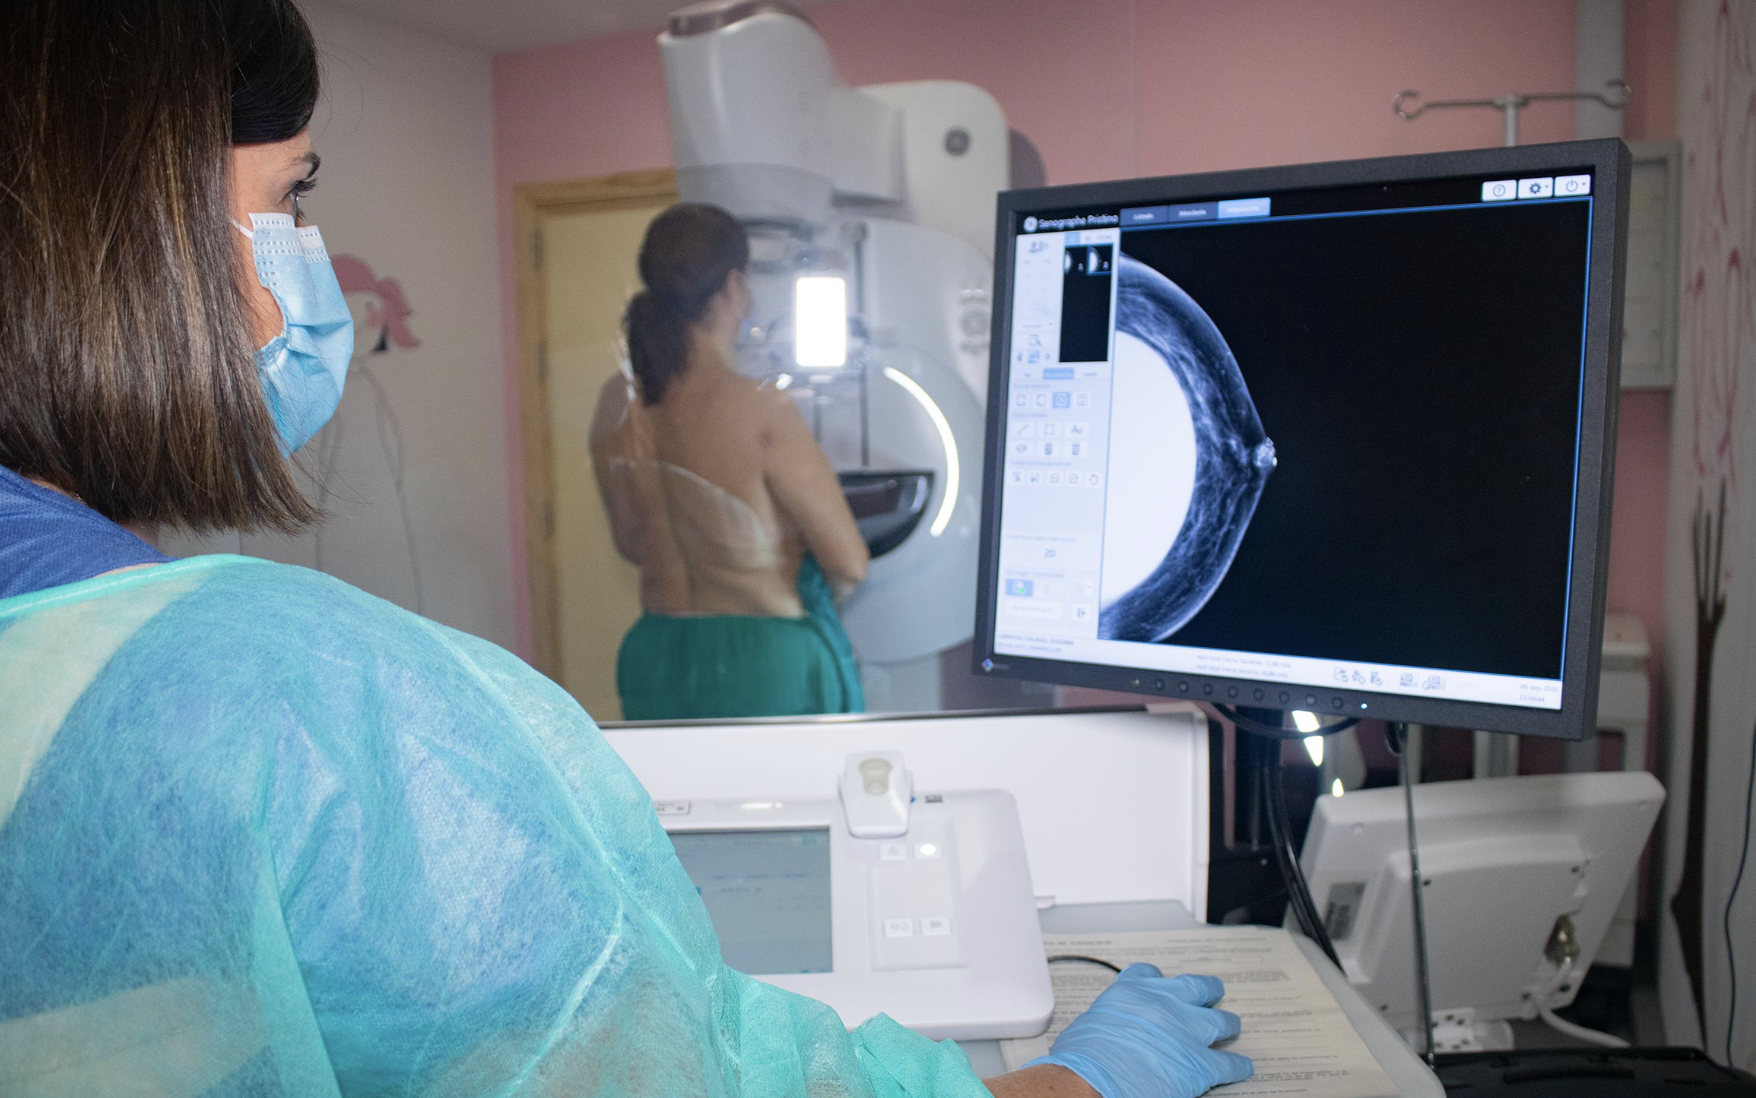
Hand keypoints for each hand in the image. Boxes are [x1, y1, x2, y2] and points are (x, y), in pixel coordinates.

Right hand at [1025, 964, 1252, 1097]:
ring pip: (1218, 1021)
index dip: (1159, 981)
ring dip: (1228, 1024)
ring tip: (1233, 1025)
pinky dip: (1238, 1066)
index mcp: (1132, 992)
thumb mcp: (1089, 1023)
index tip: (1163, 983)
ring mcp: (1185, 1031)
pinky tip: (1243, 1067)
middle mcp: (1163, 1004)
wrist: (1091, 1080)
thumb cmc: (1083, 1058)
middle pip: (1194, 988)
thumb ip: (1110, 1020)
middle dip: (1206, 989)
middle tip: (1213, 990)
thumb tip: (1109, 1031)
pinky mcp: (1199, 1064)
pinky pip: (1228, 1064)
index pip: (1150, 975)